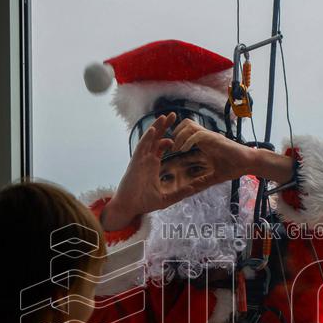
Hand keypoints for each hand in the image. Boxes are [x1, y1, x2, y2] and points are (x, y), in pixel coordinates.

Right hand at [102, 114, 236, 230]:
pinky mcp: (135, 163)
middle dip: (164, 126)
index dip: (169, 139)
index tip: (179, 133)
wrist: (129, 207)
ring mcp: (140, 160)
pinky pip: (141, 148)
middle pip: (156, 138)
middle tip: (173, 114)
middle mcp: (146, 159)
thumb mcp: (166, 198)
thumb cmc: (144, 203)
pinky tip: (153, 130)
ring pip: (149, 139)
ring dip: (156, 127)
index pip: (161, 147)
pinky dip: (146, 138)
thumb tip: (194, 189)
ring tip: (164, 116)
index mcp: (152, 165)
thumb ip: (179, 193)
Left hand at [169, 119, 256, 187]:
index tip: (171, 148)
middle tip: (172, 147)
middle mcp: (207, 136)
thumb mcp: (215, 176)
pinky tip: (184, 150)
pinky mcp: (215, 139)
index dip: (177, 135)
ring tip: (177, 149)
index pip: (187, 130)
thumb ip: (204, 181)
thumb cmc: (235, 167)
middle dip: (175, 132)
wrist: (250, 163)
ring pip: (189, 125)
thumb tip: (193, 190)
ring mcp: (211, 136)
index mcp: (205, 142)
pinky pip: (198, 135)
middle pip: (186, 123)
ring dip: (180, 136)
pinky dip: (188, 141)